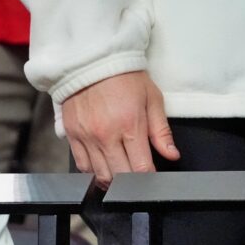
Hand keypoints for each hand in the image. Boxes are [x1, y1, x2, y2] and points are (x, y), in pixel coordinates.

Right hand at [62, 71, 179, 188]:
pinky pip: (81, 164)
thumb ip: (161, 131)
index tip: (151, 174)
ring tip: (119, 175)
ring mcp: (86, 137)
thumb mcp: (151, 99)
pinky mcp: (72, 135)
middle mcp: (105, 135)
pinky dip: (92, 171)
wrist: (91, 63)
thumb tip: (172, 155)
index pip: (141, 167)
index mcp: (130, 126)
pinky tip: (101, 167)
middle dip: (131, 182)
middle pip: (119, 176)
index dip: (149, 177)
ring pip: (99, 174)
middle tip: (136, 177)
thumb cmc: (124, 78)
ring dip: (111, 179)